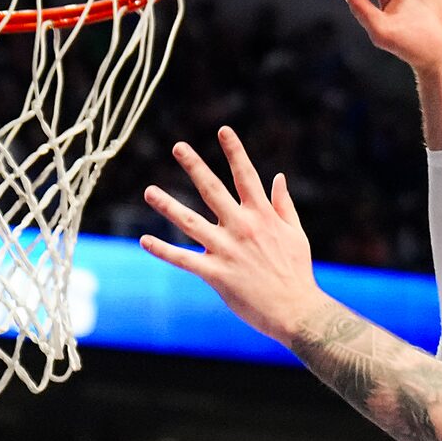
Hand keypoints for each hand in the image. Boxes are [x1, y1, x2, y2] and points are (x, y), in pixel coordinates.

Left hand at [140, 130, 326, 339]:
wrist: (296, 310)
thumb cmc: (297, 272)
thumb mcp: (296, 233)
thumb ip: (284, 204)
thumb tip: (278, 177)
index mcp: (262, 215)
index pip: (246, 176)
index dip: (235, 151)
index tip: (223, 130)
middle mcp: (241, 227)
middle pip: (213, 190)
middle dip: (195, 166)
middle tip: (178, 146)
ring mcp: (226, 250)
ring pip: (190, 222)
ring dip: (167, 205)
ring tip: (149, 191)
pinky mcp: (216, 274)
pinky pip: (183, 260)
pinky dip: (163, 250)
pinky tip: (144, 241)